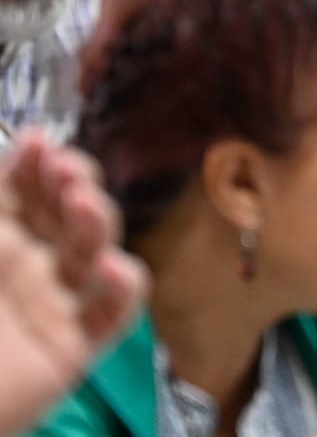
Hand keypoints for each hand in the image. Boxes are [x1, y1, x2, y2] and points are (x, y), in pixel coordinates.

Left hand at [0, 134, 145, 433]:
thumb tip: (25, 138)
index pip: (25, 193)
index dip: (36, 165)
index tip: (39, 141)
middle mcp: (28, 270)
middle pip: (68, 215)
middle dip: (75, 184)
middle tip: (67, 168)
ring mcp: (54, 306)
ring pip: (95, 254)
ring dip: (96, 223)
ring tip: (83, 203)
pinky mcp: (73, 347)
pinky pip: (112, 315)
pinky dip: (122, 289)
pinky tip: (113, 268)